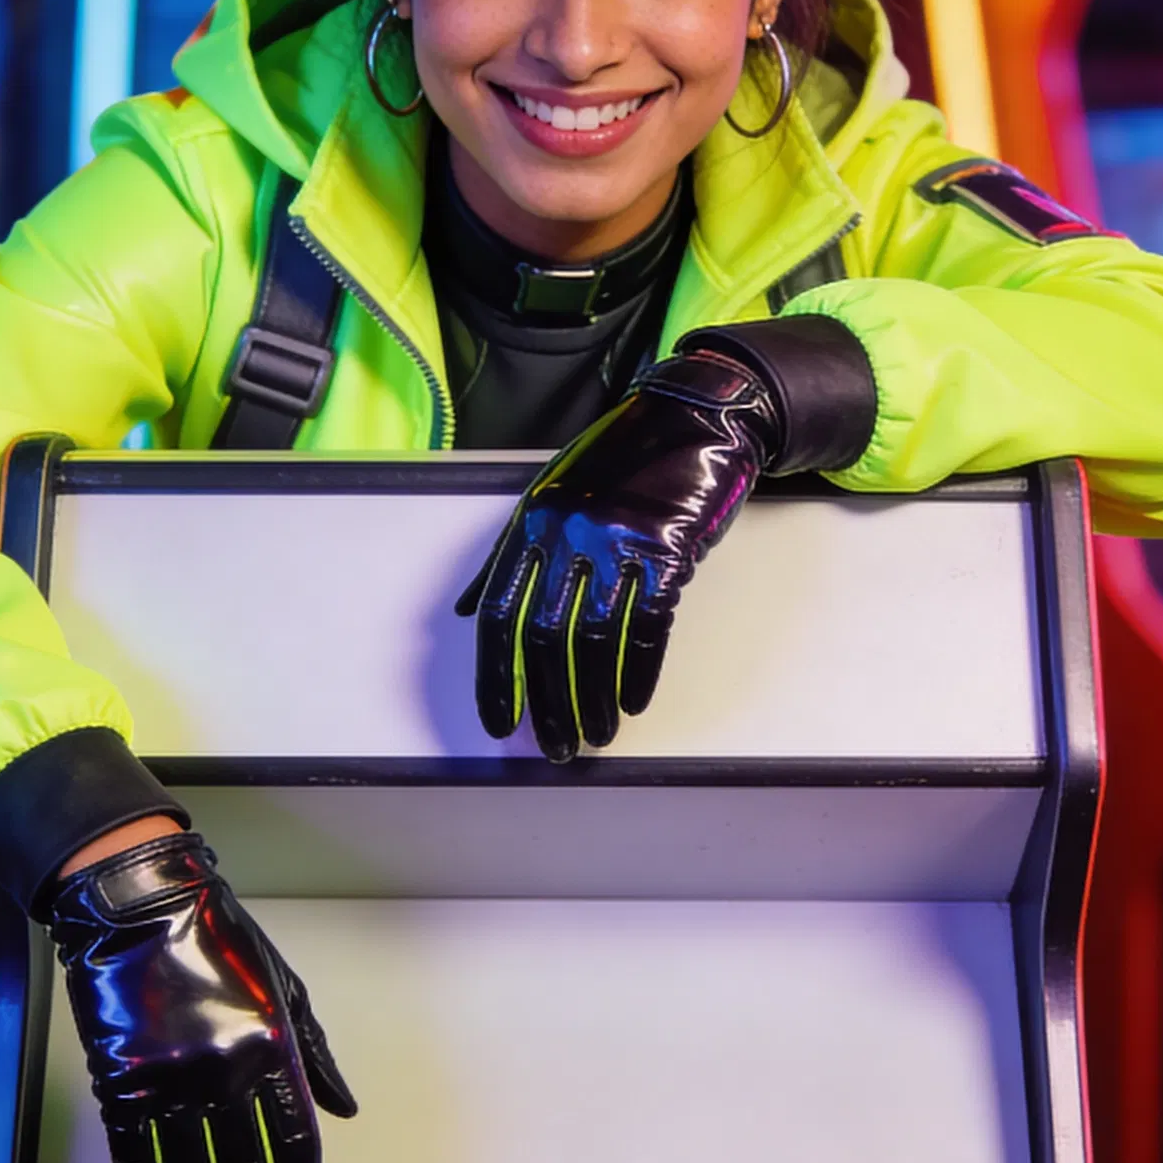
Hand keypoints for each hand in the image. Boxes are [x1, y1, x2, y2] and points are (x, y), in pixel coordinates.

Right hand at [44, 830, 356, 1162]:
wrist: (137, 906)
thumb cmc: (220, 942)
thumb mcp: (285, 988)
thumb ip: (312, 1055)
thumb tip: (343, 1110)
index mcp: (272, 1050)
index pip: (297, 1148)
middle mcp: (224, 1074)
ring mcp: (168, 1081)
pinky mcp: (119, 1082)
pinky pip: (132, 1158)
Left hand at [457, 322, 875, 763]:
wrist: (692, 415)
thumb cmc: (619, 459)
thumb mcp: (547, 493)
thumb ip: (506, 553)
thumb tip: (470, 611)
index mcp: (528, 524)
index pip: (500, 616)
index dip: (497, 679)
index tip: (500, 725)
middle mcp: (565, 534)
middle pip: (544, 639)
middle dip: (548, 705)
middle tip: (555, 747)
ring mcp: (615, 540)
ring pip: (595, 640)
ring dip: (594, 699)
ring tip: (596, 735)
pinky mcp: (665, 549)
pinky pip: (648, 626)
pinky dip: (640, 672)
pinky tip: (633, 703)